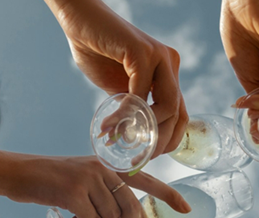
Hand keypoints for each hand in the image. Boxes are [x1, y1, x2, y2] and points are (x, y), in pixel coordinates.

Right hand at [8, 155, 188, 217]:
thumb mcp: (84, 177)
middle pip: (133, 207)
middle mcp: (103, 170)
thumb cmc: (50, 179)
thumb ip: (105, 193)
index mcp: (110, 165)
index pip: (147, 180)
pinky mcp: (73, 194)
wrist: (17, 171)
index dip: (168, 195)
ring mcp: (89, 180)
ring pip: (114, 217)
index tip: (188, 208)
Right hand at [47, 0, 186, 156]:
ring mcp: (160, 57)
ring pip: (167, 106)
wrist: (78, 19)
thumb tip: (133, 137)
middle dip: (161, 140)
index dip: (168, 139)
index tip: (150, 156)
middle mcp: (170, 64)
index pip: (180, 113)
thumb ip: (132, 108)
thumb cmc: (95, 51)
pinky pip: (141, 94)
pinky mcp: (143, 52)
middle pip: (178, 113)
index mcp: (168, 73)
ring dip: (146, 130)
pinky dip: (126, 113)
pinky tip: (112, 123)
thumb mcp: (120, 88)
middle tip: (140, 157)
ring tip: (123, 139)